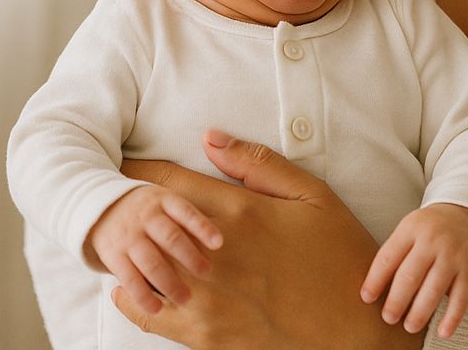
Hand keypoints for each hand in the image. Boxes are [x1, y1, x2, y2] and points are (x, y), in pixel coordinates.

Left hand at [111, 131, 425, 349]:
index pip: (168, 183)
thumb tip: (210, 137)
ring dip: (129, 251)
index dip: (138, 169)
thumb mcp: (312, 194)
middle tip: (114, 196)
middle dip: (127, 207)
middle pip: (146, 224)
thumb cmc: (338, 254)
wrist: (353, 329)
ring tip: (123, 239)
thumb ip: (258, 164)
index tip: (121, 160)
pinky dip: (133, 296)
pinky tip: (135, 284)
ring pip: (142, 269)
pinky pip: (149, 315)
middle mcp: (213, 256)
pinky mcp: (206, 336)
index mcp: (239, 213)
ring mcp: (206, 299)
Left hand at [361, 202, 467, 338]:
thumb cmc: (429, 227)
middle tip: (388, 318)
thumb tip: (374, 290)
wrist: (466, 214)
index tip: (366, 298)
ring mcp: (452, 255)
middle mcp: (432, 240)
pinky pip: (461, 297)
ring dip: (420, 312)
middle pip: (410, 275)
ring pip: (434, 289)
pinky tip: (443, 331)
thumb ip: (395, 252)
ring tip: (409, 326)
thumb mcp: (409, 228)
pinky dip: (452, 317)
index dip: (375, 279)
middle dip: (396, 301)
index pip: (389, 256)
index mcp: (411, 228)